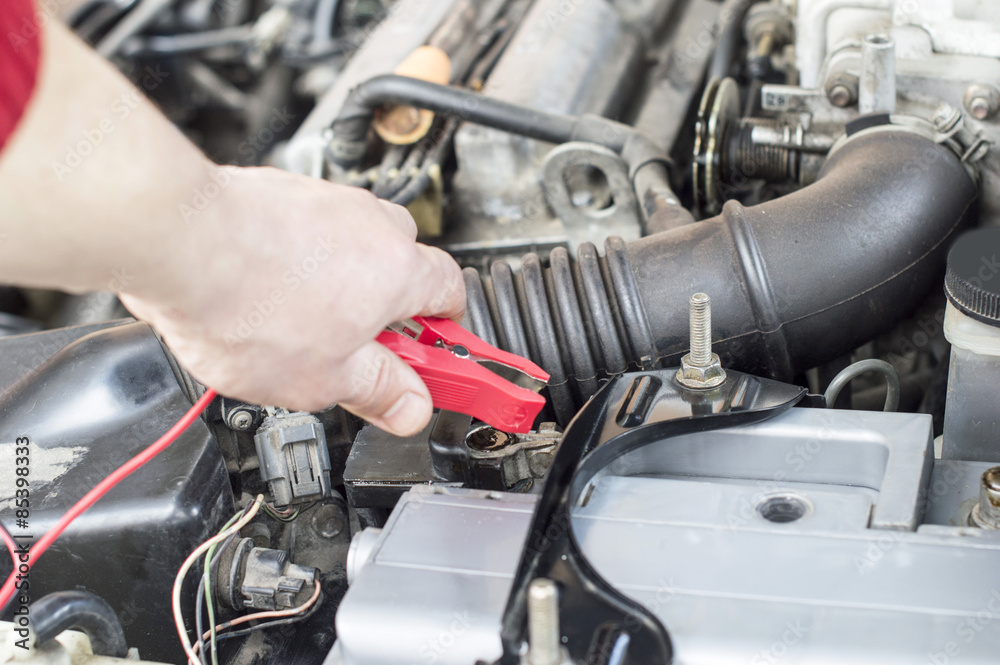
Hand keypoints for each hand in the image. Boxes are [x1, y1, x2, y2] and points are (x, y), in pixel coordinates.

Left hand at [121, 166, 464, 435]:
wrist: (178, 241)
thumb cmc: (249, 301)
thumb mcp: (326, 378)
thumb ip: (380, 392)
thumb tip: (411, 408)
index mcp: (399, 271)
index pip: (453, 294)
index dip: (448, 333)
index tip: (437, 358)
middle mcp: (372, 226)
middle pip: (404, 269)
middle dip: (387, 311)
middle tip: (361, 352)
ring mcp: (325, 204)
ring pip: (353, 250)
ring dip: (342, 286)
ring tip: (302, 327)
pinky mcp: (282, 195)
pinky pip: (309, 235)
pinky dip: (299, 264)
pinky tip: (267, 297)